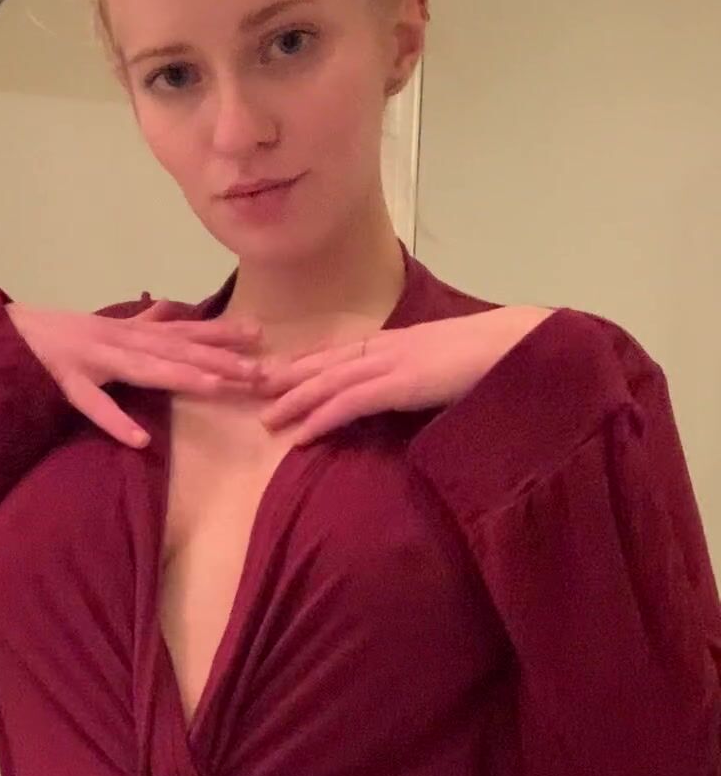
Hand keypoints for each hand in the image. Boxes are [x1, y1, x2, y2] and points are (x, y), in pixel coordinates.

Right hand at [7, 298, 266, 447]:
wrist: (5, 334)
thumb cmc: (57, 334)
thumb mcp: (105, 325)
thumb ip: (141, 321)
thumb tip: (172, 309)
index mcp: (128, 331)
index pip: (183, 331)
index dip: (221, 332)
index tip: (259, 335)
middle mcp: (119, 340)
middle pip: (176, 350)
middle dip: (219, 360)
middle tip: (258, 371)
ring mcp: (94, 359)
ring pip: (146, 370)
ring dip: (183, 378)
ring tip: (219, 390)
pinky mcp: (67, 382)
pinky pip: (93, 405)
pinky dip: (115, 421)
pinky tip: (140, 440)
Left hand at [255, 305, 554, 445]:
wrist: (523, 344)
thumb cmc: (498, 359)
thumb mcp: (452, 366)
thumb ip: (428, 376)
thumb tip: (417, 392)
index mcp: (401, 341)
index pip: (344, 351)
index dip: (310, 363)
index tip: (281, 373)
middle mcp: (390, 347)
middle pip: (326, 362)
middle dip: (288, 378)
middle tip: (253, 392)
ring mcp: (393, 363)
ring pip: (329, 382)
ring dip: (295, 401)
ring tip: (266, 420)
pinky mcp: (401, 383)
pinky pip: (350, 402)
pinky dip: (320, 417)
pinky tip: (300, 434)